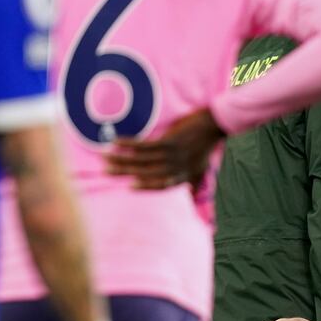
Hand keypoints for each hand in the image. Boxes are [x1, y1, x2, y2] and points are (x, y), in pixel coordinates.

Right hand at [105, 109, 225, 189]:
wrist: (214, 126)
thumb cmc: (206, 146)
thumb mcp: (202, 168)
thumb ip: (195, 182)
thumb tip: (192, 194)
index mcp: (181, 176)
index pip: (159, 185)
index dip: (144, 186)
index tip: (129, 188)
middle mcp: (175, 168)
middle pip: (145, 173)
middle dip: (124, 172)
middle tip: (106, 171)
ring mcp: (172, 156)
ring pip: (142, 160)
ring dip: (122, 159)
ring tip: (106, 157)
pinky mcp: (169, 141)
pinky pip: (145, 146)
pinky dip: (130, 144)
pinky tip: (117, 142)